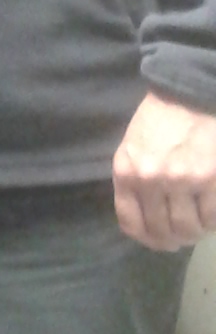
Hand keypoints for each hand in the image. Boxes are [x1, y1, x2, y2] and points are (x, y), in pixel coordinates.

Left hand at [112, 90, 215, 248]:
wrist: (189, 93)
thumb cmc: (159, 120)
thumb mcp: (132, 148)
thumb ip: (134, 182)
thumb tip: (146, 223)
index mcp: (126, 172)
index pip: (131, 224)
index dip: (148, 239)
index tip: (160, 240)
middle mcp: (150, 179)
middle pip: (161, 231)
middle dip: (174, 240)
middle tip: (184, 236)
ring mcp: (182, 179)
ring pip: (188, 228)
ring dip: (195, 232)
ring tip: (199, 224)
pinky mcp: (210, 178)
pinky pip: (212, 216)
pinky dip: (212, 221)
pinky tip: (211, 213)